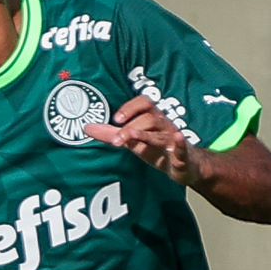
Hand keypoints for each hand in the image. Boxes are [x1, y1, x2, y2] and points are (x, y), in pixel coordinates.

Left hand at [84, 96, 203, 186]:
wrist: (184, 166)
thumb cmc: (156, 148)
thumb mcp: (132, 141)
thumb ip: (110, 134)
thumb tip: (86, 127)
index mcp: (152, 118)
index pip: (143, 103)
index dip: (130, 108)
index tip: (116, 119)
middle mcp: (163, 125)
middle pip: (149, 118)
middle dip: (131, 128)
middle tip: (116, 140)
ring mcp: (173, 140)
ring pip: (161, 133)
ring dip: (145, 136)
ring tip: (132, 138)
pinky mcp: (182, 155)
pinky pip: (182, 148)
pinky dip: (180, 144)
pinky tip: (177, 138)